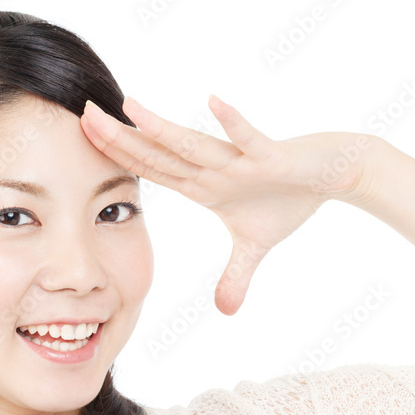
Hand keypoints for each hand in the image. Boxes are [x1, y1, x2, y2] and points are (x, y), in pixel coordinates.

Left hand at [80, 95, 370, 314]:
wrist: (331, 172)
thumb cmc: (288, 197)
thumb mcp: (256, 247)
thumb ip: (235, 275)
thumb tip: (226, 312)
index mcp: (203, 185)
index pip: (152, 170)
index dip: (119, 159)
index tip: (84, 143)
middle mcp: (214, 168)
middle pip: (160, 153)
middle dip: (122, 137)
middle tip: (83, 114)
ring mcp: (240, 161)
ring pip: (193, 145)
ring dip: (162, 129)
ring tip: (128, 108)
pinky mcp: (271, 156)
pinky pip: (249, 140)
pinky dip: (234, 125)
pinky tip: (214, 102)